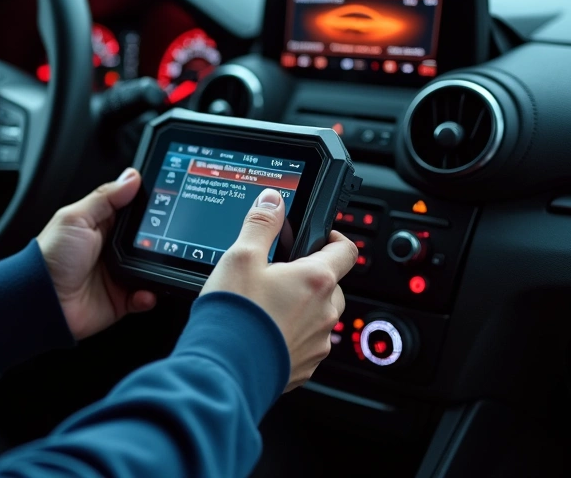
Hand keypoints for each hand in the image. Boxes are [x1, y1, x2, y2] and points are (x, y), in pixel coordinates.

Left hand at [37, 168, 156, 339]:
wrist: (42, 300)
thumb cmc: (50, 257)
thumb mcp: (76, 218)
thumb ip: (105, 197)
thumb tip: (131, 177)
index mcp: (101, 226)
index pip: (133, 211)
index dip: (149, 207)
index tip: (167, 202)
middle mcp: (112, 249)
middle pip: (147, 240)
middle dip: (158, 239)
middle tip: (165, 238)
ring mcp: (118, 274)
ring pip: (150, 268)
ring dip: (156, 268)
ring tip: (156, 265)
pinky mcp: (120, 299)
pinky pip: (144, 296)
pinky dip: (149, 295)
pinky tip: (145, 290)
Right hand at [201, 188, 356, 391]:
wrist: (224, 370)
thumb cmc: (235, 315)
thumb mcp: (241, 256)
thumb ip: (261, 225)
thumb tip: (273, 201)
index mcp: (316, 280)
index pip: (346, 250)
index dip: (334, 239)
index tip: (319, 237)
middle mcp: (324, 313)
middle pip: (331, 285)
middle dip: (310, 276)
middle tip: (279, 274)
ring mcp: (317, 343)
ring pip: (319, 316)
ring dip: (300, 307)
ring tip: (266, 306)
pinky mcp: (304, 367)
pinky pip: (305, 344)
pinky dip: (290, 336)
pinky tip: (262, 331)